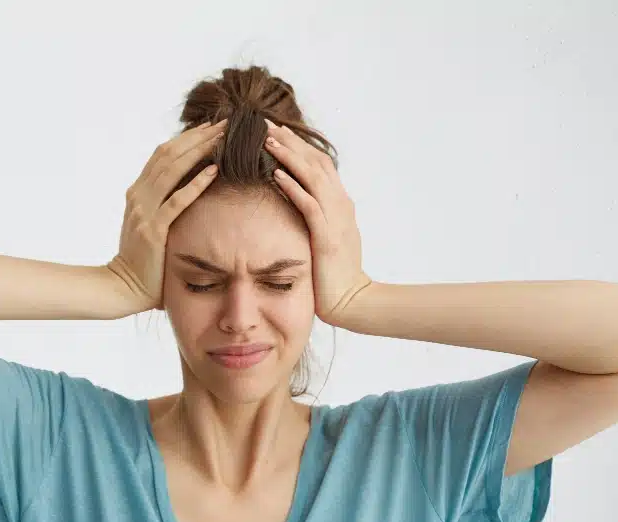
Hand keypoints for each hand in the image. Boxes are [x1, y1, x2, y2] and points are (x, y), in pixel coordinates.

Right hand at [106, 118, 227, 311]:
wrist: (123, 287)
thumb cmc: (142, 260)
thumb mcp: (148, 224)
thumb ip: (161, 205)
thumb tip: (187, 189)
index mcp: (138, 192)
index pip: (162, 154)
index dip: (187, 137)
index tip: (211, 126)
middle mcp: (138, 196)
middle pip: (169, 154)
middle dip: (198, 136)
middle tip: (224, 122)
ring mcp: (144, 211)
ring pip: (172, 170)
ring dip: (199, 150)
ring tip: (223, 137)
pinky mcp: (153, 230)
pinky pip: (177, 201)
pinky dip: (196, 183)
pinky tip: (214, 170)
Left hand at [263, 118, 371, 325]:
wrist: (351, 301)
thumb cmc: (335, 274)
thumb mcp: (328, 238)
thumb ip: (319, 217)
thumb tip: (300, 204)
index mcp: (341, 204)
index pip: (320, 164)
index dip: (299, 145)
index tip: (276, 131)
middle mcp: (341, 205)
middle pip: (316, 162)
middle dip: (291, 141)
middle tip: (266, 124)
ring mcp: (336, 219)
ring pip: (313, 177)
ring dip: (290, 156)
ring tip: (267, 141)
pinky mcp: (328, 237)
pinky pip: (309, 205)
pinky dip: (293, 187)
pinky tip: (276, 175)